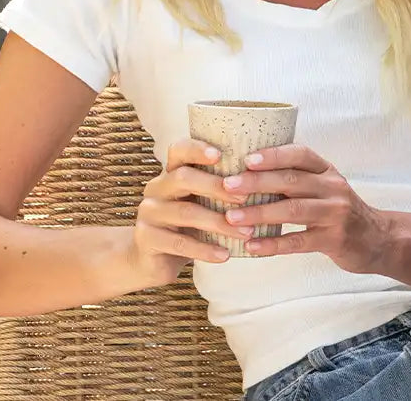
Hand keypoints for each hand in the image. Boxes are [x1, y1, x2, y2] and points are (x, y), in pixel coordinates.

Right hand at [127, 139, 247, 286]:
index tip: (220, 154)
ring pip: (185, 213)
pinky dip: (204, 250)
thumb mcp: (199, 204)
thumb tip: (263, 180)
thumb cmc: (186, 227)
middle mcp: (156, 188)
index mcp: (170, 174)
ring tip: (245, 233)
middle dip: (216, 187)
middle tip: (244, 197)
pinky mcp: (146, 239)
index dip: (197, 150)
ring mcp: (148, 213)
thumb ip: (218, 191)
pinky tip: (224, 255)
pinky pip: (179, 243)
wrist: (151, 260)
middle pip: (183, 178)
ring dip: (218, 223)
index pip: (179, 151)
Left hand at [220, 145, 388, 273]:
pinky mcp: (334, 240)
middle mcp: (332, 188)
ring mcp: (335, 214)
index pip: (299, 154)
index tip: (245, 159)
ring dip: (259, 213)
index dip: (273, 155)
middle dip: (256, 182)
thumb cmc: (338, 210)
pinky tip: (252, 247)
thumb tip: (246, 173)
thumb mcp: (324, 186)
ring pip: (292, 210)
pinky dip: (273, 244)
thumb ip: (296, 179)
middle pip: (291, 181)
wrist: (378, 239)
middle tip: (227, 186)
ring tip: (232, 219)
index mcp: (326, 170)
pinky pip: (298, 241)